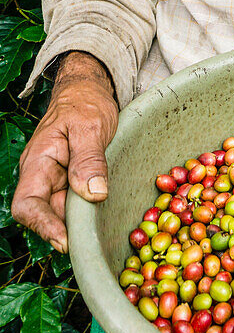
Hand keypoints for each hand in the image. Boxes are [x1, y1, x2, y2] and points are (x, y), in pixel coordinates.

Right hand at [11, 51, 118, 252]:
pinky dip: (91, 211)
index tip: (66, 241)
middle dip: (69, 229)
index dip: (43, 226)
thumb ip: (89, 159)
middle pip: (47, 214)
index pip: (27, 204)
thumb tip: (93, 194)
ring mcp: (57, 181)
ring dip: (82, 221)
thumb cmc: (86, 103)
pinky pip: (78, 203)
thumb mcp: (90, 126)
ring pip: (64, 212)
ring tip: (106, 229)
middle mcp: (43, 176)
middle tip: (97, 239)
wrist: (89, 91)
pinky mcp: (73, 182)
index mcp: (38, 162)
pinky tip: (109, 215)